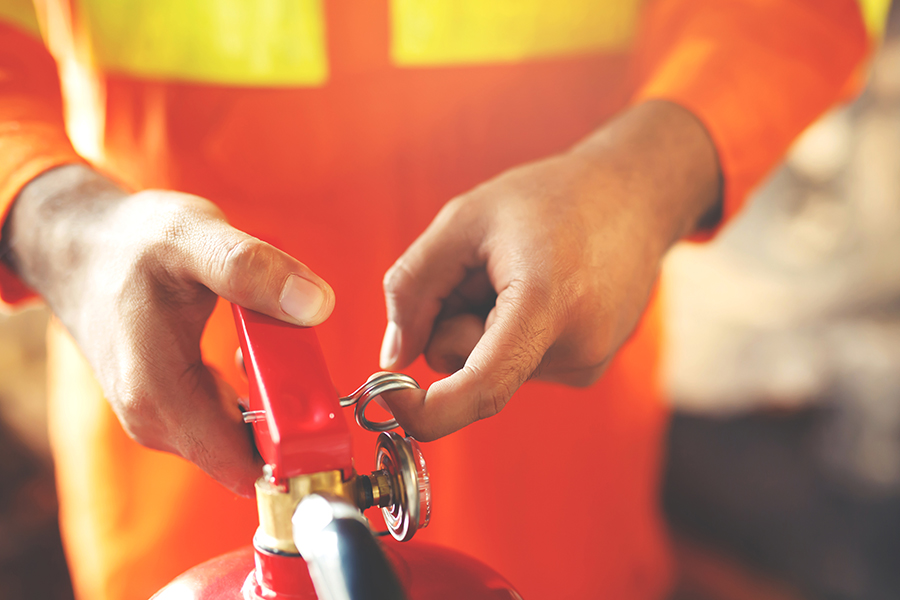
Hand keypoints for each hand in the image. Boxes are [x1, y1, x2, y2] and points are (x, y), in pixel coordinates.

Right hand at [1, 165, 333, 495]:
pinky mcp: (166, 410)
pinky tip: (255, 354)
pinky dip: (253, 397)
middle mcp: (154, 421)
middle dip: (292, 418)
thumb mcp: (195, 237)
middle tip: (302, 358)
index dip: (296, 451)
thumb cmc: (130, 241)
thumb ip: (253, 269)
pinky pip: (225, 423)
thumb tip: (316, 304)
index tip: (327, 414)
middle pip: (248, 454)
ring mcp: (157, 420)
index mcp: (160, 393)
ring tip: (273, 343)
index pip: (242, 466)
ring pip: (240, 440)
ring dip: (273, 403)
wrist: (77, 245)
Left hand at [379, 100, 720, 440]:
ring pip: (489, 367)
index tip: (390, 400)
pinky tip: (540, 289)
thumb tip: (392, 358)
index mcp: (546, 306)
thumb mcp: (464, 219)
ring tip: (523, 273)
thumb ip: (413, 286)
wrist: (636, 195)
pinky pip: (515, 364)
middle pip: (469, 368)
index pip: (481, 389)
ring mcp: (587, 364)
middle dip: (453, 324)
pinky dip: (509, 332)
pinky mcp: (587, 368)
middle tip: (481, 269)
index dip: (426, 410)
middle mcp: (575, 348)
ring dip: (484, 324)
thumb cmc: (553, 197)